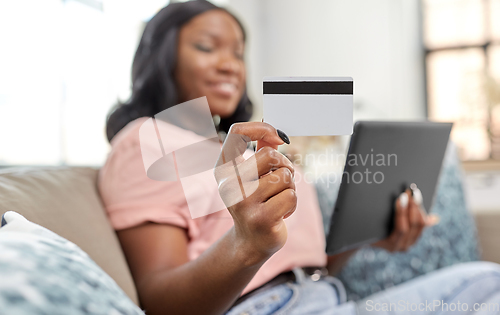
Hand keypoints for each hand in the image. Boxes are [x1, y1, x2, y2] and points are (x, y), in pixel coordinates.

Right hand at [214, 122, 295, 263]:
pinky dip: (292, 204)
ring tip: (276, 201)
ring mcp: (243, 202)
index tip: (278, 138)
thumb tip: (277, 136)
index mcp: (223, 169)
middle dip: (285, 165)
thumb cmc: (255, 202)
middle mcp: (228, 184)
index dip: (261, 128)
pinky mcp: (261, 218)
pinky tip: (280, 214)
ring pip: (284, 177)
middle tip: (281, 181)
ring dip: (289, 188)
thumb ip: (262, 152)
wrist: (250, 242)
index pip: (237, 133)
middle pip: (270, 155)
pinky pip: (290, 196)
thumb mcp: (252, 176)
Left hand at [372, 186, 438, 251]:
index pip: (423, 223)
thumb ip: (412, 219)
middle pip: (418, 223)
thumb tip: (435, 218)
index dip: (421, 206)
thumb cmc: (375, 226)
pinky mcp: (391, 245)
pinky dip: (401, 214)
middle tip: (411, 190)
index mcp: (411, 238)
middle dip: (415, 205)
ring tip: (404, 195)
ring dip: (409, 208)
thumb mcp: (396, 221)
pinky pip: (400, 229)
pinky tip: (398, 202)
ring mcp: (399, 246)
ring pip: (410, 225)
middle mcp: (407, 245)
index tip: (417, 192)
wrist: (355, 237)